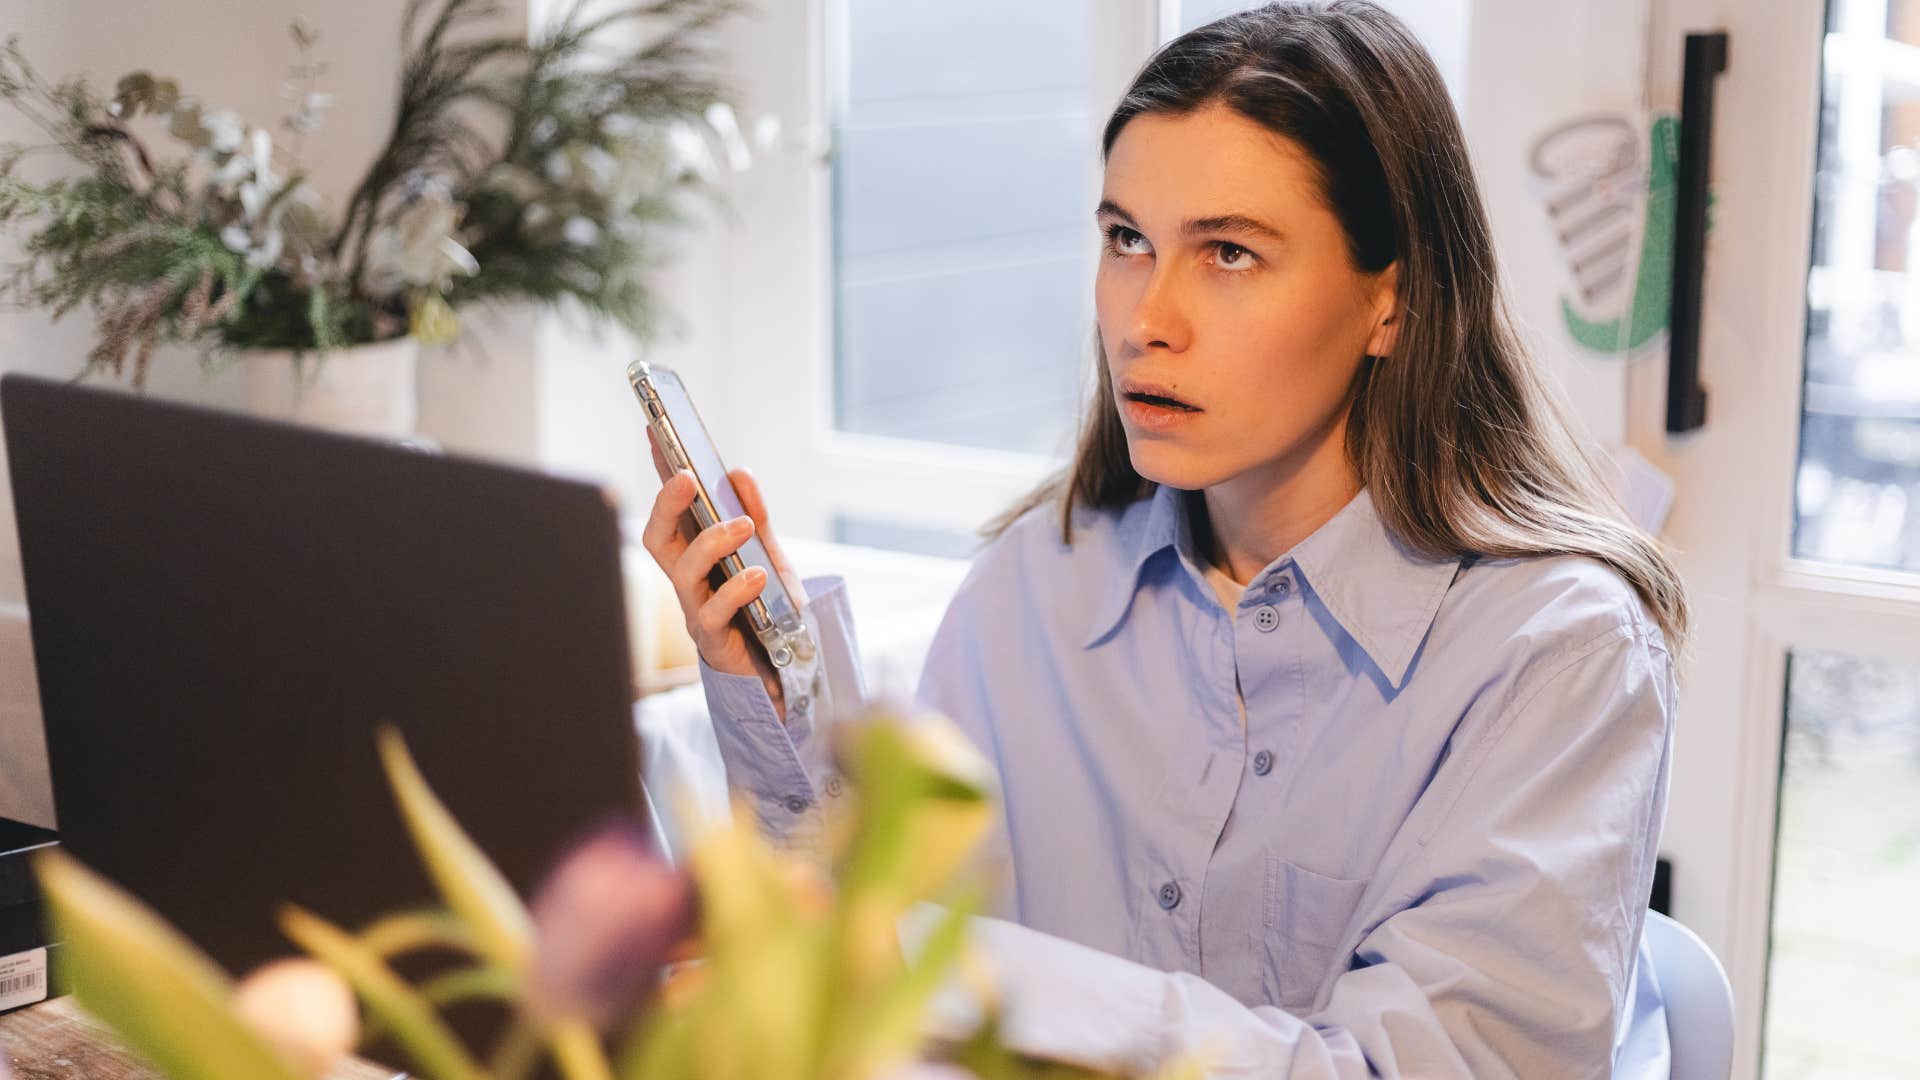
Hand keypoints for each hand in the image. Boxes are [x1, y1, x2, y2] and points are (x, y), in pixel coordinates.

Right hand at [641, 431, 807, 711]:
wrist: (790, 670)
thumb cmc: (769, 611)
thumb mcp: (769, 554)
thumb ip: (756, 516)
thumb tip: (739, 472)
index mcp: (698, 556)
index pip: (673, 509)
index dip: (661, 472)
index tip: (655, 432)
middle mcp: (688, 580)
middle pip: (657, 539)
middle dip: (665, 505)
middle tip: (685, 477)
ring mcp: (696, 610)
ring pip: (681, 572)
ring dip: (711, 542)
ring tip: (743, 525)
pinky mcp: (713, 639)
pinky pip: (713, 612)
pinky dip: (735, 589)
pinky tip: (756, 575)